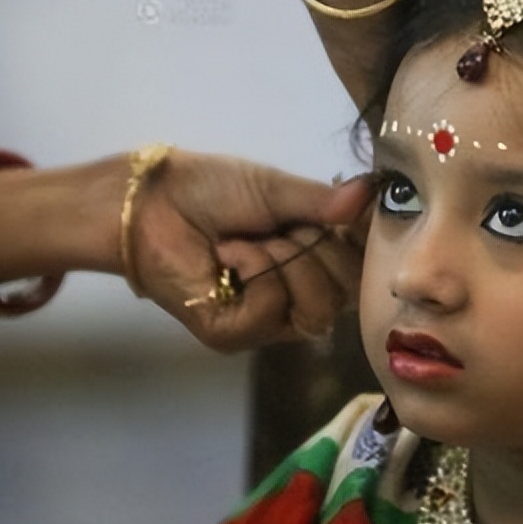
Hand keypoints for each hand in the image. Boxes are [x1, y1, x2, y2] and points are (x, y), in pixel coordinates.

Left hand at [127, 149, 371, 351]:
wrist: (153, 200)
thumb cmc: (212, 190)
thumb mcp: (277, 189)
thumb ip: (325, 202)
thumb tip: (369, 195)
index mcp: (315, 263)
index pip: (363, 273)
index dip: (360, 246)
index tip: (348, 216)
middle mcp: (298, 297)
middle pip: (347, 296)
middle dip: (320, 249)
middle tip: (284, 226)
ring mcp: (267, 321)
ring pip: (317, 310)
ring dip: (288, 262)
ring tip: (252, 241)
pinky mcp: (233, 334)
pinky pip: (272, 310)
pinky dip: (255, 271)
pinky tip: (228, 255)